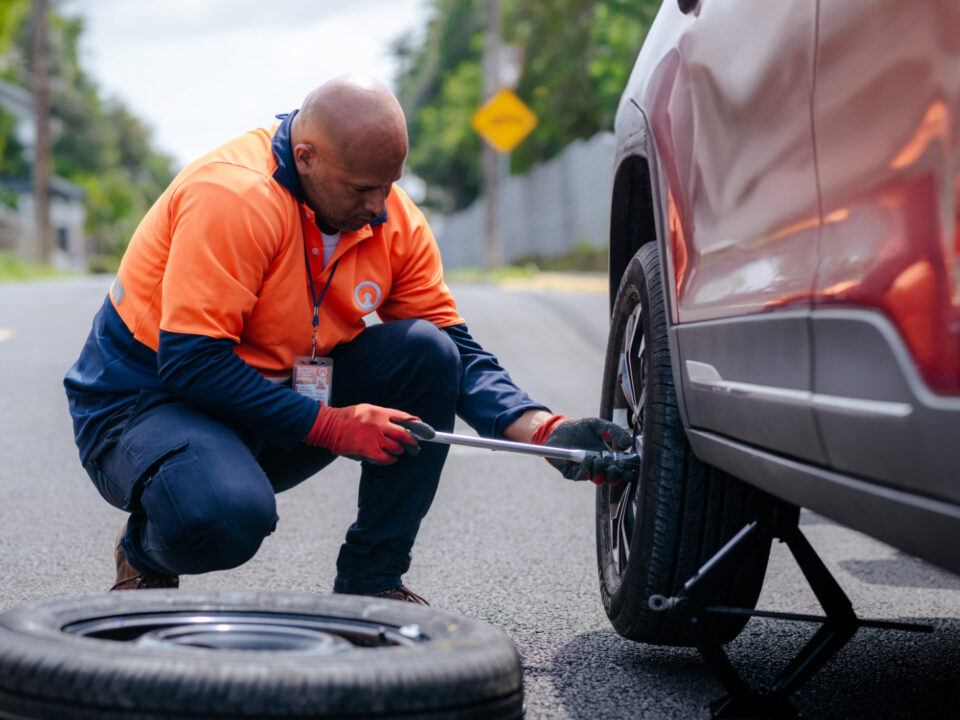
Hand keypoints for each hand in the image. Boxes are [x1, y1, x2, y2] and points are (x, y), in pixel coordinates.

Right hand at [305, 404, 420, 464]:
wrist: (329, 426)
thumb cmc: (347, 418)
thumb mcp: (366, 409)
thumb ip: (382, 415)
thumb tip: (399, 423)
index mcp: (380, 412)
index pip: (404, 417)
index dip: (416, 424)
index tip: (425, 430)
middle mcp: (380, 424)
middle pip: (404, 434)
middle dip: (412, 441)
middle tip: (415, 446)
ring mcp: (375, 438)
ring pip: (396, 447)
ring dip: (398, 451)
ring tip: (396, 451)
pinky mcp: (369, 450)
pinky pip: (386, 458)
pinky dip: (390, 460)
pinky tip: (390, 459)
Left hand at [531, 414, 635, 484]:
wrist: (557, 430)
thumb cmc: (579, 428)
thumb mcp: (598, 425)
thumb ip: (614, 432)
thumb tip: (628, 443)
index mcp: (608, 456)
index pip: (621, 469)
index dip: (627, 473)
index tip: (630, 471)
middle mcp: (598, 466)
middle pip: (612, 478)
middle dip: (615, 475)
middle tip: (613, 467)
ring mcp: (586, 470)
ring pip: (598, 478)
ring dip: (600, 471)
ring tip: (598, 459)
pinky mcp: (573, 473)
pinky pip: (582, 476)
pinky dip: (587, 469)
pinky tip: (587, 460)